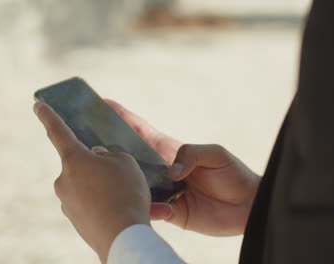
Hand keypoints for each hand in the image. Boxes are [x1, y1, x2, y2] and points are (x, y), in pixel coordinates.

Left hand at [34, 102, 150, 263]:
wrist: (122, 236)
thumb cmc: (125, 193)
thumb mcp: (126, 163)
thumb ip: (110, 155)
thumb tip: (98, 159)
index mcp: (74, 160)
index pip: (58, 132)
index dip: (48, 116)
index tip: (37, 105)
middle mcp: (64, 180)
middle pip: (81, 165)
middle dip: (99, 167)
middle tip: (121, 176)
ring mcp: (68, 202)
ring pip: (88, 186)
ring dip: (104, 187)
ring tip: (126, 196)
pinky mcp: (76, 221)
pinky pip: (91, 205)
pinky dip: (104, 204)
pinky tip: (120, 210)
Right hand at [106, 99, 259, 235]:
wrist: (247, 205)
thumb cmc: (233, 173)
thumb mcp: (215, 154)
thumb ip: (191, 154)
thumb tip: (170, 172)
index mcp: (170, 150)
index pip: (141, 131)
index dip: (123, 117)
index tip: (102, 103)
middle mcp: (162, 170)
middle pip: (130, 158)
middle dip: (109, 151)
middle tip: (87, 145)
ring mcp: (164, 191)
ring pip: (135, 186)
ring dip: (122, 184)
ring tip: (106, 182)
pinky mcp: (171, 212)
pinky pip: (152, 210)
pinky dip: (150, 209)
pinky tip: (155, 209)